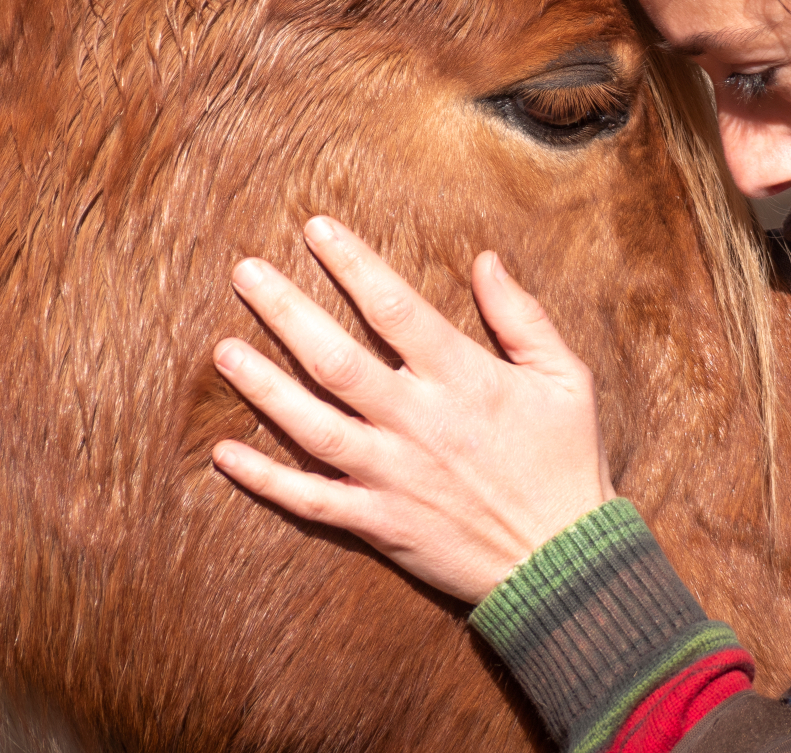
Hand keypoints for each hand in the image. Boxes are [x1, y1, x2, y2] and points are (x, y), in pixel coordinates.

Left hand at [210, 216, 613, 602]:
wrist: (568, 562)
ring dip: (262, 386)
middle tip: (244, 272)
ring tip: (222, 350)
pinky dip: (265, 480)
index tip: (315, 228)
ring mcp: (393, 475)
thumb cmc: (568, 461)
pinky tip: (226, 454)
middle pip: (336, 359)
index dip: (352, 263)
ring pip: (311, 425)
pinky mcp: (380, 523)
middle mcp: (419, 422)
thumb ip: (521, 316)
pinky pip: (311, 500)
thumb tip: (485, 259)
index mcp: (463, 379)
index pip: (393, 308)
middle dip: (285, 310)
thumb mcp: (565, 377)